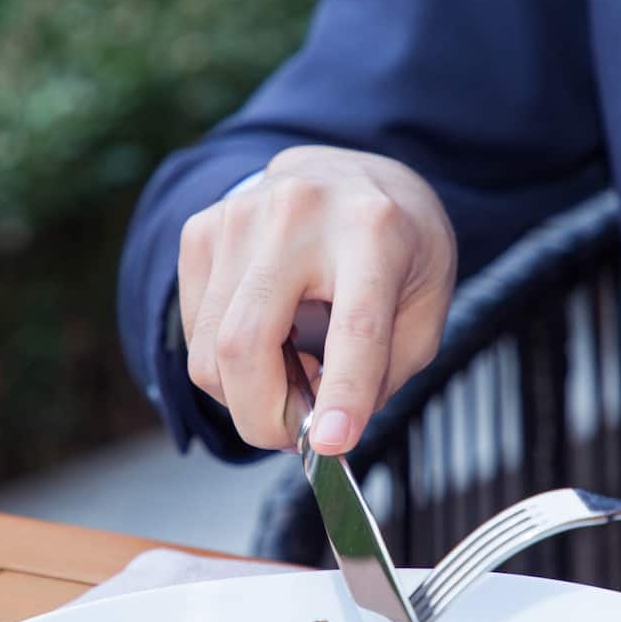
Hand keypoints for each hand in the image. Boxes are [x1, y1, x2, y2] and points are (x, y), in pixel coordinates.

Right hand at [178, 145, 455, 453]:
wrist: (352, 175)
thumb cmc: (397, 248)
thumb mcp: (424, 307)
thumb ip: (382, 372)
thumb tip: (321, 430)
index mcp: (373, 230)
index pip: (352, 326)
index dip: (341, 392)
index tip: (330, 445)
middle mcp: (298, 214)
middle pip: (246, 344)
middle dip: (266, 417)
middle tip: (300, 434)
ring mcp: (238, 218)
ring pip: (210, 353)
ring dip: (248, 395)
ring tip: (294, 375)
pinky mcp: (201, 232)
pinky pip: (195, 335)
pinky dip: (227, 365)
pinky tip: (267, 340)